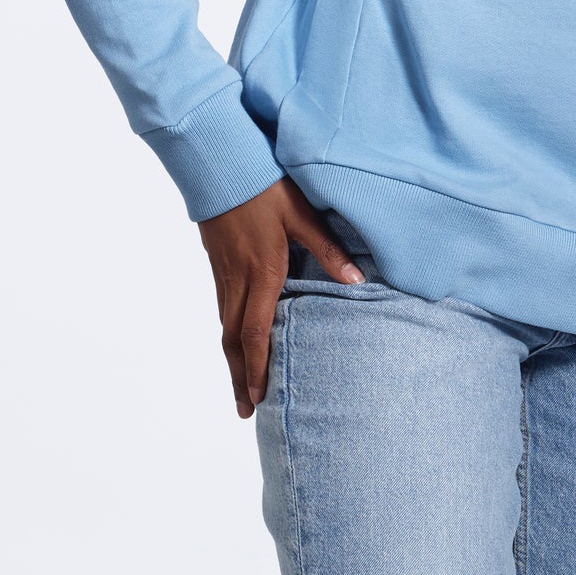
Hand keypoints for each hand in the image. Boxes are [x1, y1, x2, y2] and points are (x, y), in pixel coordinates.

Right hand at [201, 175, 359, 417]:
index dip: (257, 367)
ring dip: (232, 360)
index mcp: (262, 272)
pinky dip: (228, 335)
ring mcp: (224, 273)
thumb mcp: (302, 215)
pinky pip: (221, 309)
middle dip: (239, 377)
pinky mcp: (218, 265)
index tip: (257, 397)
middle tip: (244, 411)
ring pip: (224, 327)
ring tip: (239, 387)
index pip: (256, 332)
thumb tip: (357, 282)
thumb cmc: (265, 187)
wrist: (220, 164)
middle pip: (234, 340)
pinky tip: (235, 344)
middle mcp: (238, 280)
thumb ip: (329, 250)